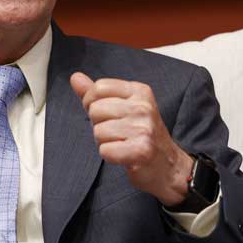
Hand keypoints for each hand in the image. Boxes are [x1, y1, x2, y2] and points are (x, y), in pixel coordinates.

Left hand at [70, 72, 192, 206]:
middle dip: (99, 124)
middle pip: (95, 110)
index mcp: (139, 91)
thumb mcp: (122, 107)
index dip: (92, 102)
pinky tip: (124, 154)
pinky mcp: (142, 150)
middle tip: (118, 132)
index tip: (105, 114)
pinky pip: (105, 150)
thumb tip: (75, 77)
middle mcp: (143, 107)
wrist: (167, 165)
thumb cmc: (140, 134)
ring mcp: (144, 128)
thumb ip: (97, 93)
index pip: (99, 87)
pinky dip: (110, 156)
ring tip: (122, 143)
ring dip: (104, 142)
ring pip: (98, 131)